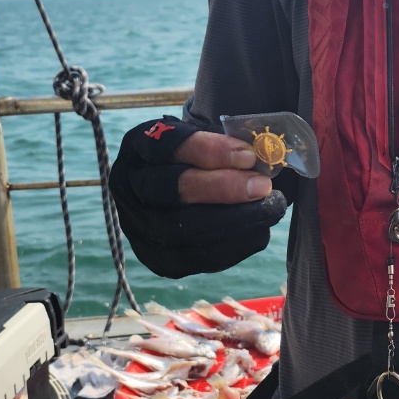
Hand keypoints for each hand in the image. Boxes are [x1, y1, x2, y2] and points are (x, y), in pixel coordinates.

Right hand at [109, 117, 289, 278]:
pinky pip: (193, 257)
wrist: (177, 189)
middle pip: (172, 188)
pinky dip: (232, 246)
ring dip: (233, 220)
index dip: (210, 151)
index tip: (249, 156)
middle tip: (262, 186)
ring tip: (269, 209)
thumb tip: (265, 159)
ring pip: (182, 228)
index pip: (169, 145)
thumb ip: (228, 146)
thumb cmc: (198, 159)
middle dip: (222, 188)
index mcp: (139, 146)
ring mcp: (137, 225)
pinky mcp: (155, 257)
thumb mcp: (206, 140)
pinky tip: (258, 231)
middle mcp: (129, 185)